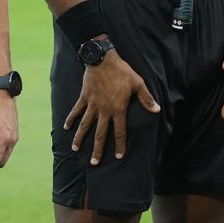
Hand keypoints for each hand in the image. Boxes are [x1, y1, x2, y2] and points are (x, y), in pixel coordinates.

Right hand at [65, 51, 159, 165]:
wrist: (103, 59)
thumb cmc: (122, 71)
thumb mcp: (137, 84)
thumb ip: (146, 99)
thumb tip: (157, 110)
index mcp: (118, 109)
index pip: (119, 132)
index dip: (119, 145)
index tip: (118, 157)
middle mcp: (104, 110)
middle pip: (100, 134)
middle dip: (97, 149)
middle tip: (94, 163)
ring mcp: (92, 104)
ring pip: (85, 125)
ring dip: (80, 138)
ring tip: (74, 149)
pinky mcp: (84, 97)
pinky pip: (76, 110)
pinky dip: (70, 118)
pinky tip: (66, 127)